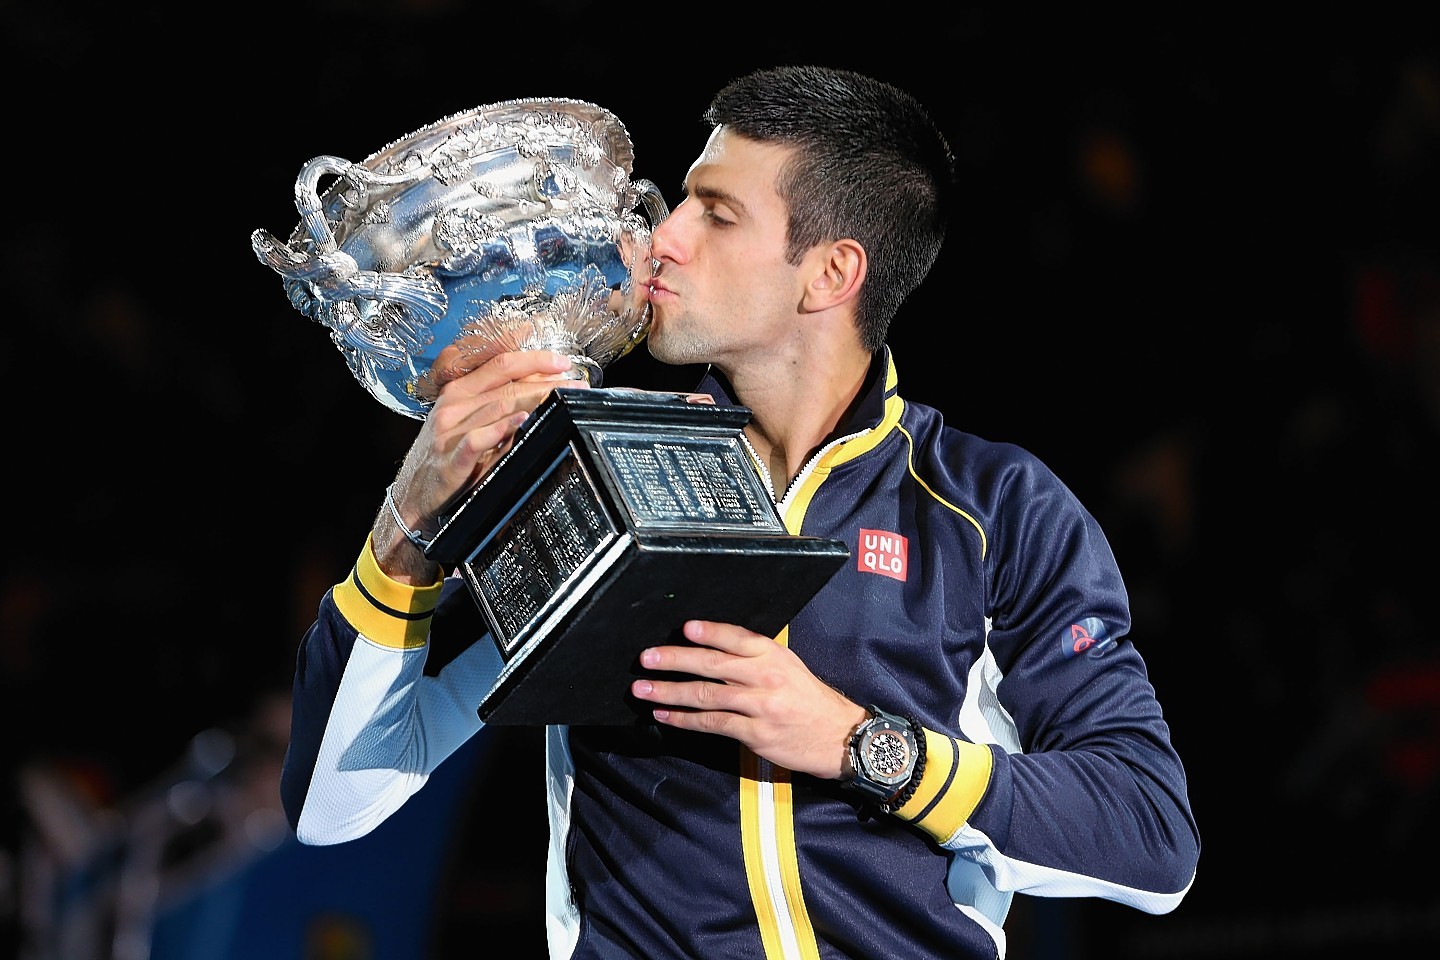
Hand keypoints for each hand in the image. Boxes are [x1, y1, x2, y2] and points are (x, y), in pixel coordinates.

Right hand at [376, 349, 583, 580]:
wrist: (413, 495)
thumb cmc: (445, 455)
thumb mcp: (465, 420)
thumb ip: (495, 402)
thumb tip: (538, 387)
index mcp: (457, 390)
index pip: (498, 362)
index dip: (532, 357)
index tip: (561, 360)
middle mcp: (452, 404)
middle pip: (504, 381)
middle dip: (544, 378)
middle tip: (575, 381)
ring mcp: (448, 431)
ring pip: (497, 405)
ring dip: (535, 399)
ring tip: (562, 397)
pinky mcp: (450, 460)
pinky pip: (477, 439)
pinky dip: (500, 429)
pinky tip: (522, 421)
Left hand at [631, 620, 866, 779]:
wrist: (839, 737)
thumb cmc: (808, 699)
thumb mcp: (788, 666)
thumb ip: (754, 657)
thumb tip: (711, 648)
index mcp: (773, 655)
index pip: (737, 637)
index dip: (710, 632)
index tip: (684, 628)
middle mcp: (766, 677)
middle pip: (713, 664)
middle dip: (675, 660)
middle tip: (647, 658)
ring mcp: (760, 706)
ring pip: (706, 695)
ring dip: (670, 691)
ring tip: (643, 689)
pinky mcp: (755, 734)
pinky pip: (712, 724)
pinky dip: (685, 720)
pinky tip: (665, 715)